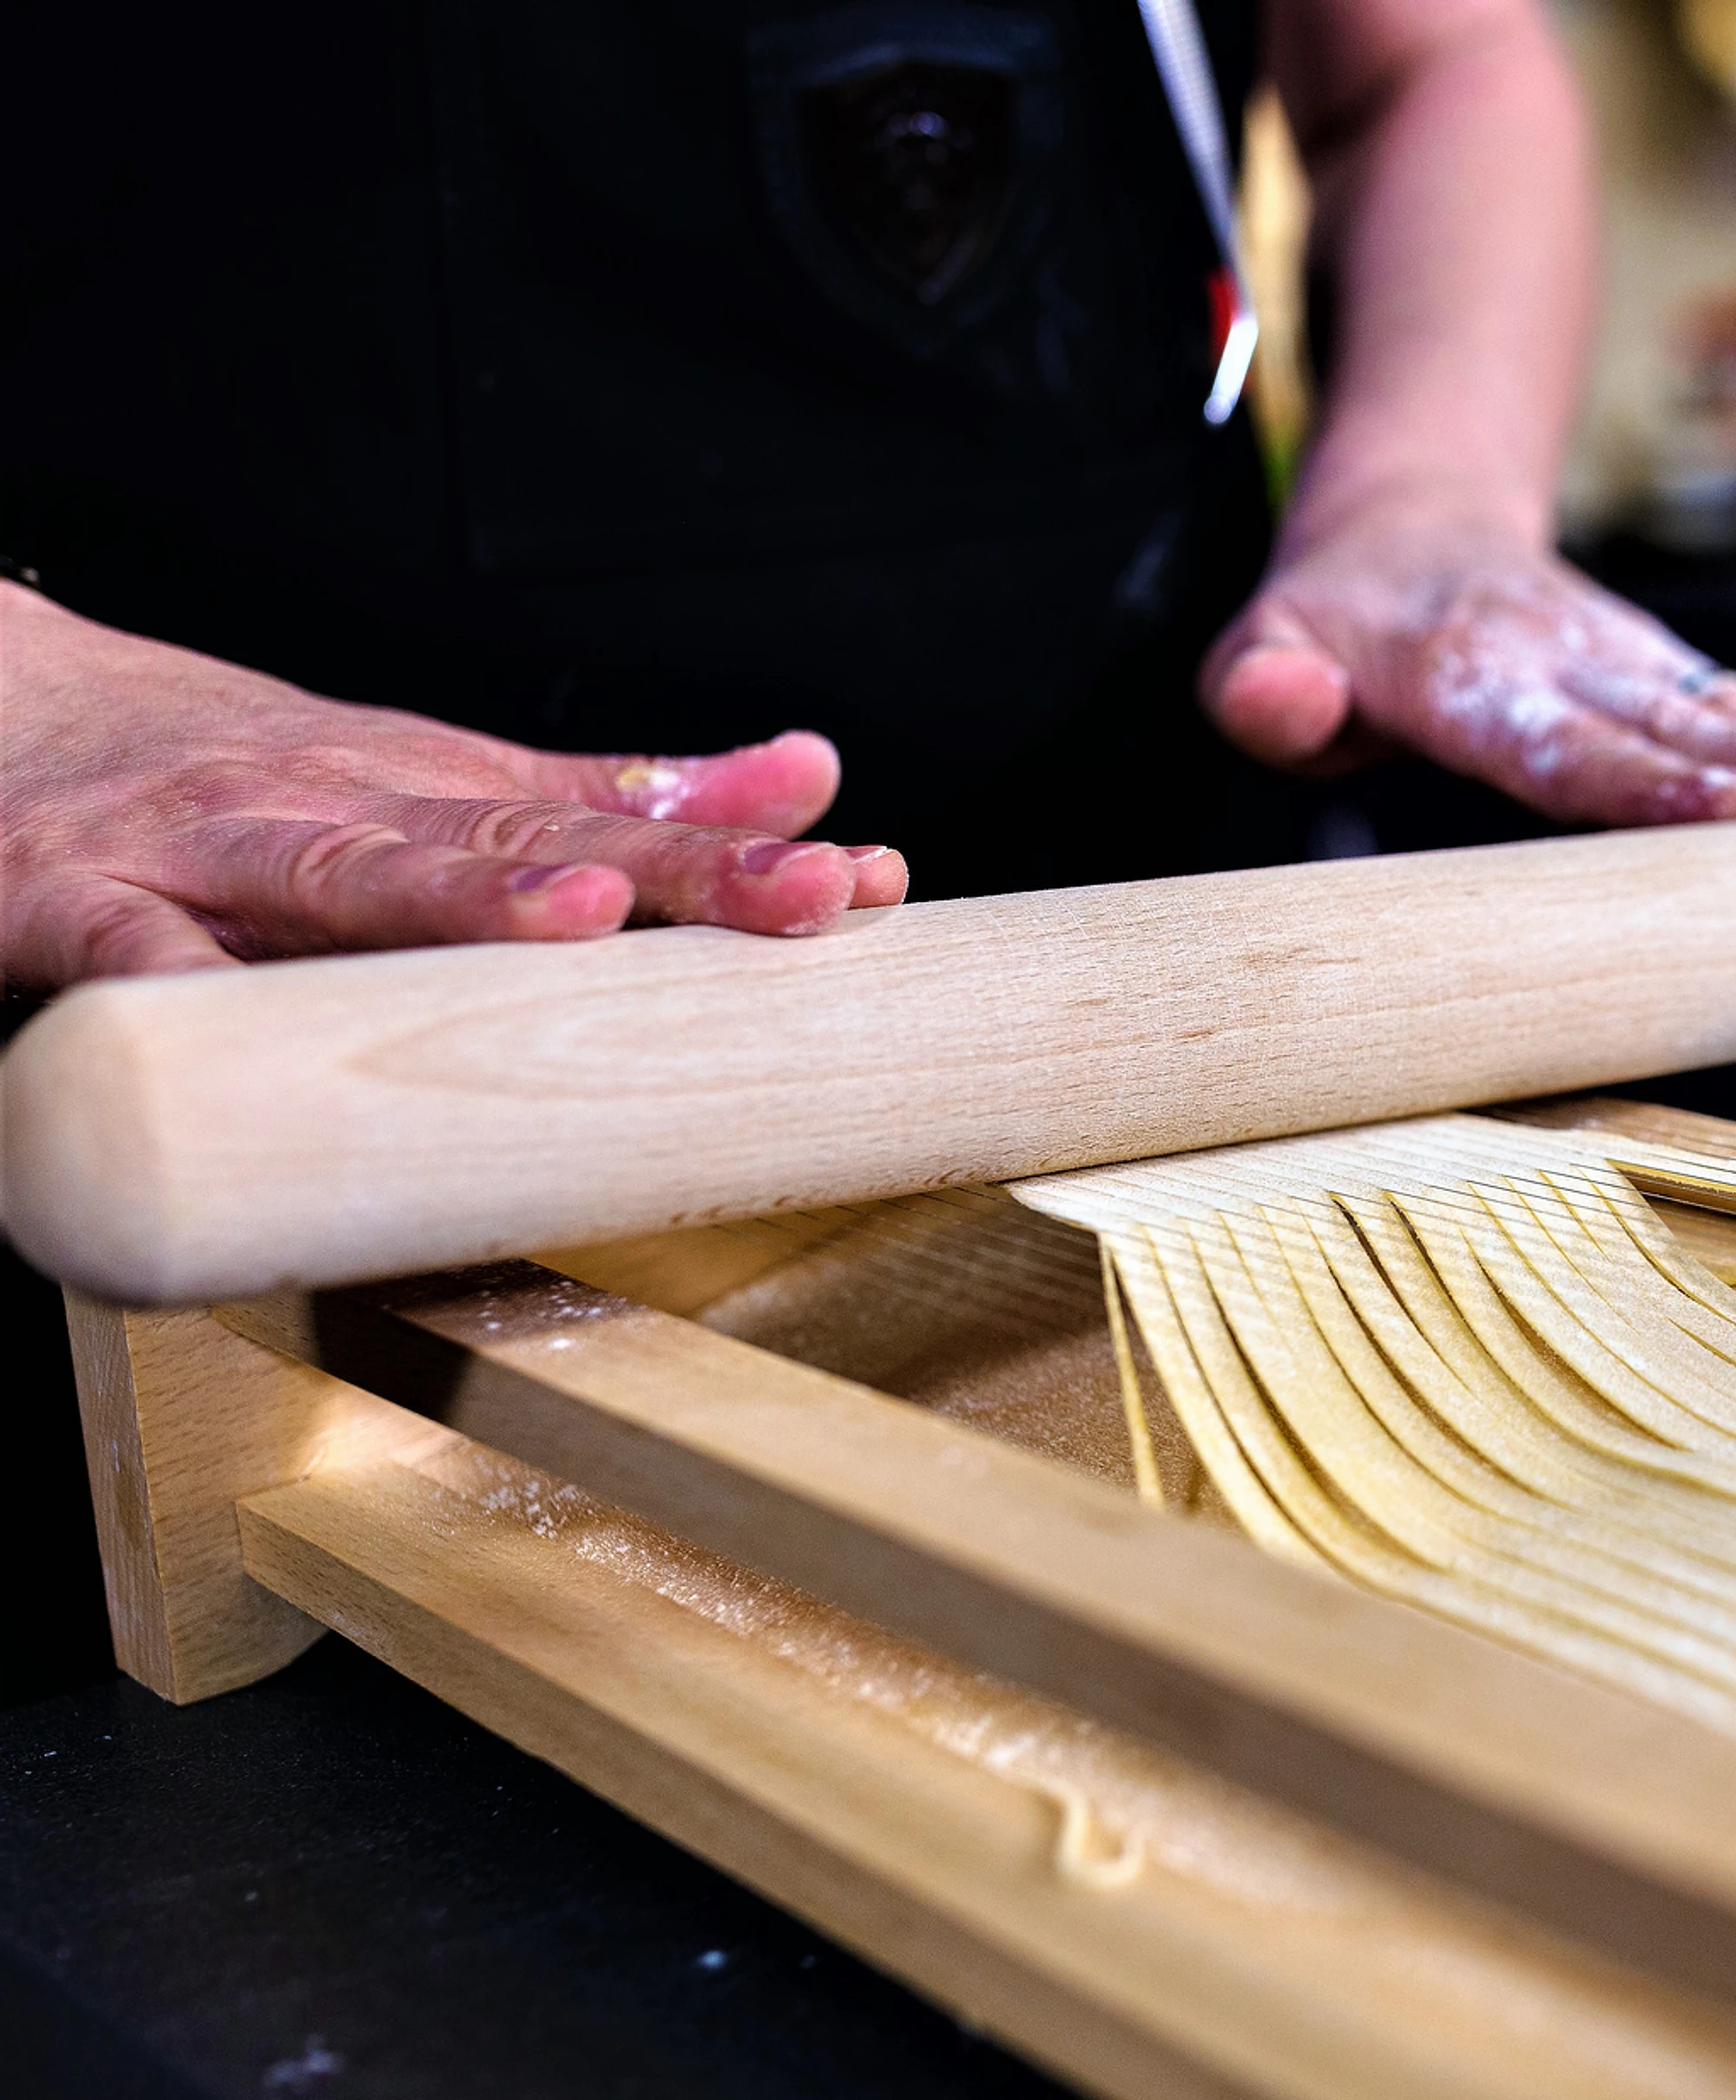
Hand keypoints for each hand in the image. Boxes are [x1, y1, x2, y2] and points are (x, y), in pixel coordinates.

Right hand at [0, 583, 906, 989]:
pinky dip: (182, 975)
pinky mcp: (71, 900)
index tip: (865, 886)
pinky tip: (243, 1003)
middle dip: (663, 873)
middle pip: (520, 844)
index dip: (740, 862)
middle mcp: (342, 808)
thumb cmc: (238, 774)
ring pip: (353, 875)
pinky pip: (133, 948)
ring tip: (579, 914)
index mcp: (434, 793)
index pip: (612, 827)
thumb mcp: (435, 771)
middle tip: (788, 895)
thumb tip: (804, 782)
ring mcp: (210, 851)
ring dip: (467, 895)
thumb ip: (612, 793)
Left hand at [1199, 506, 1735, 826]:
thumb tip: (1288, 704)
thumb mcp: (1255, 647)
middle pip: (1679, 726)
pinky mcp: (1665, 672)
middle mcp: (1566, 661)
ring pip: (1732, 710)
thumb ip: (1259, 688)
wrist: (1410, 516)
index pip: (1569, 744)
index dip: (1659, 779)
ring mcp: (1627, 663)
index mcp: (1468, 675)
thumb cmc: (1334, 617)